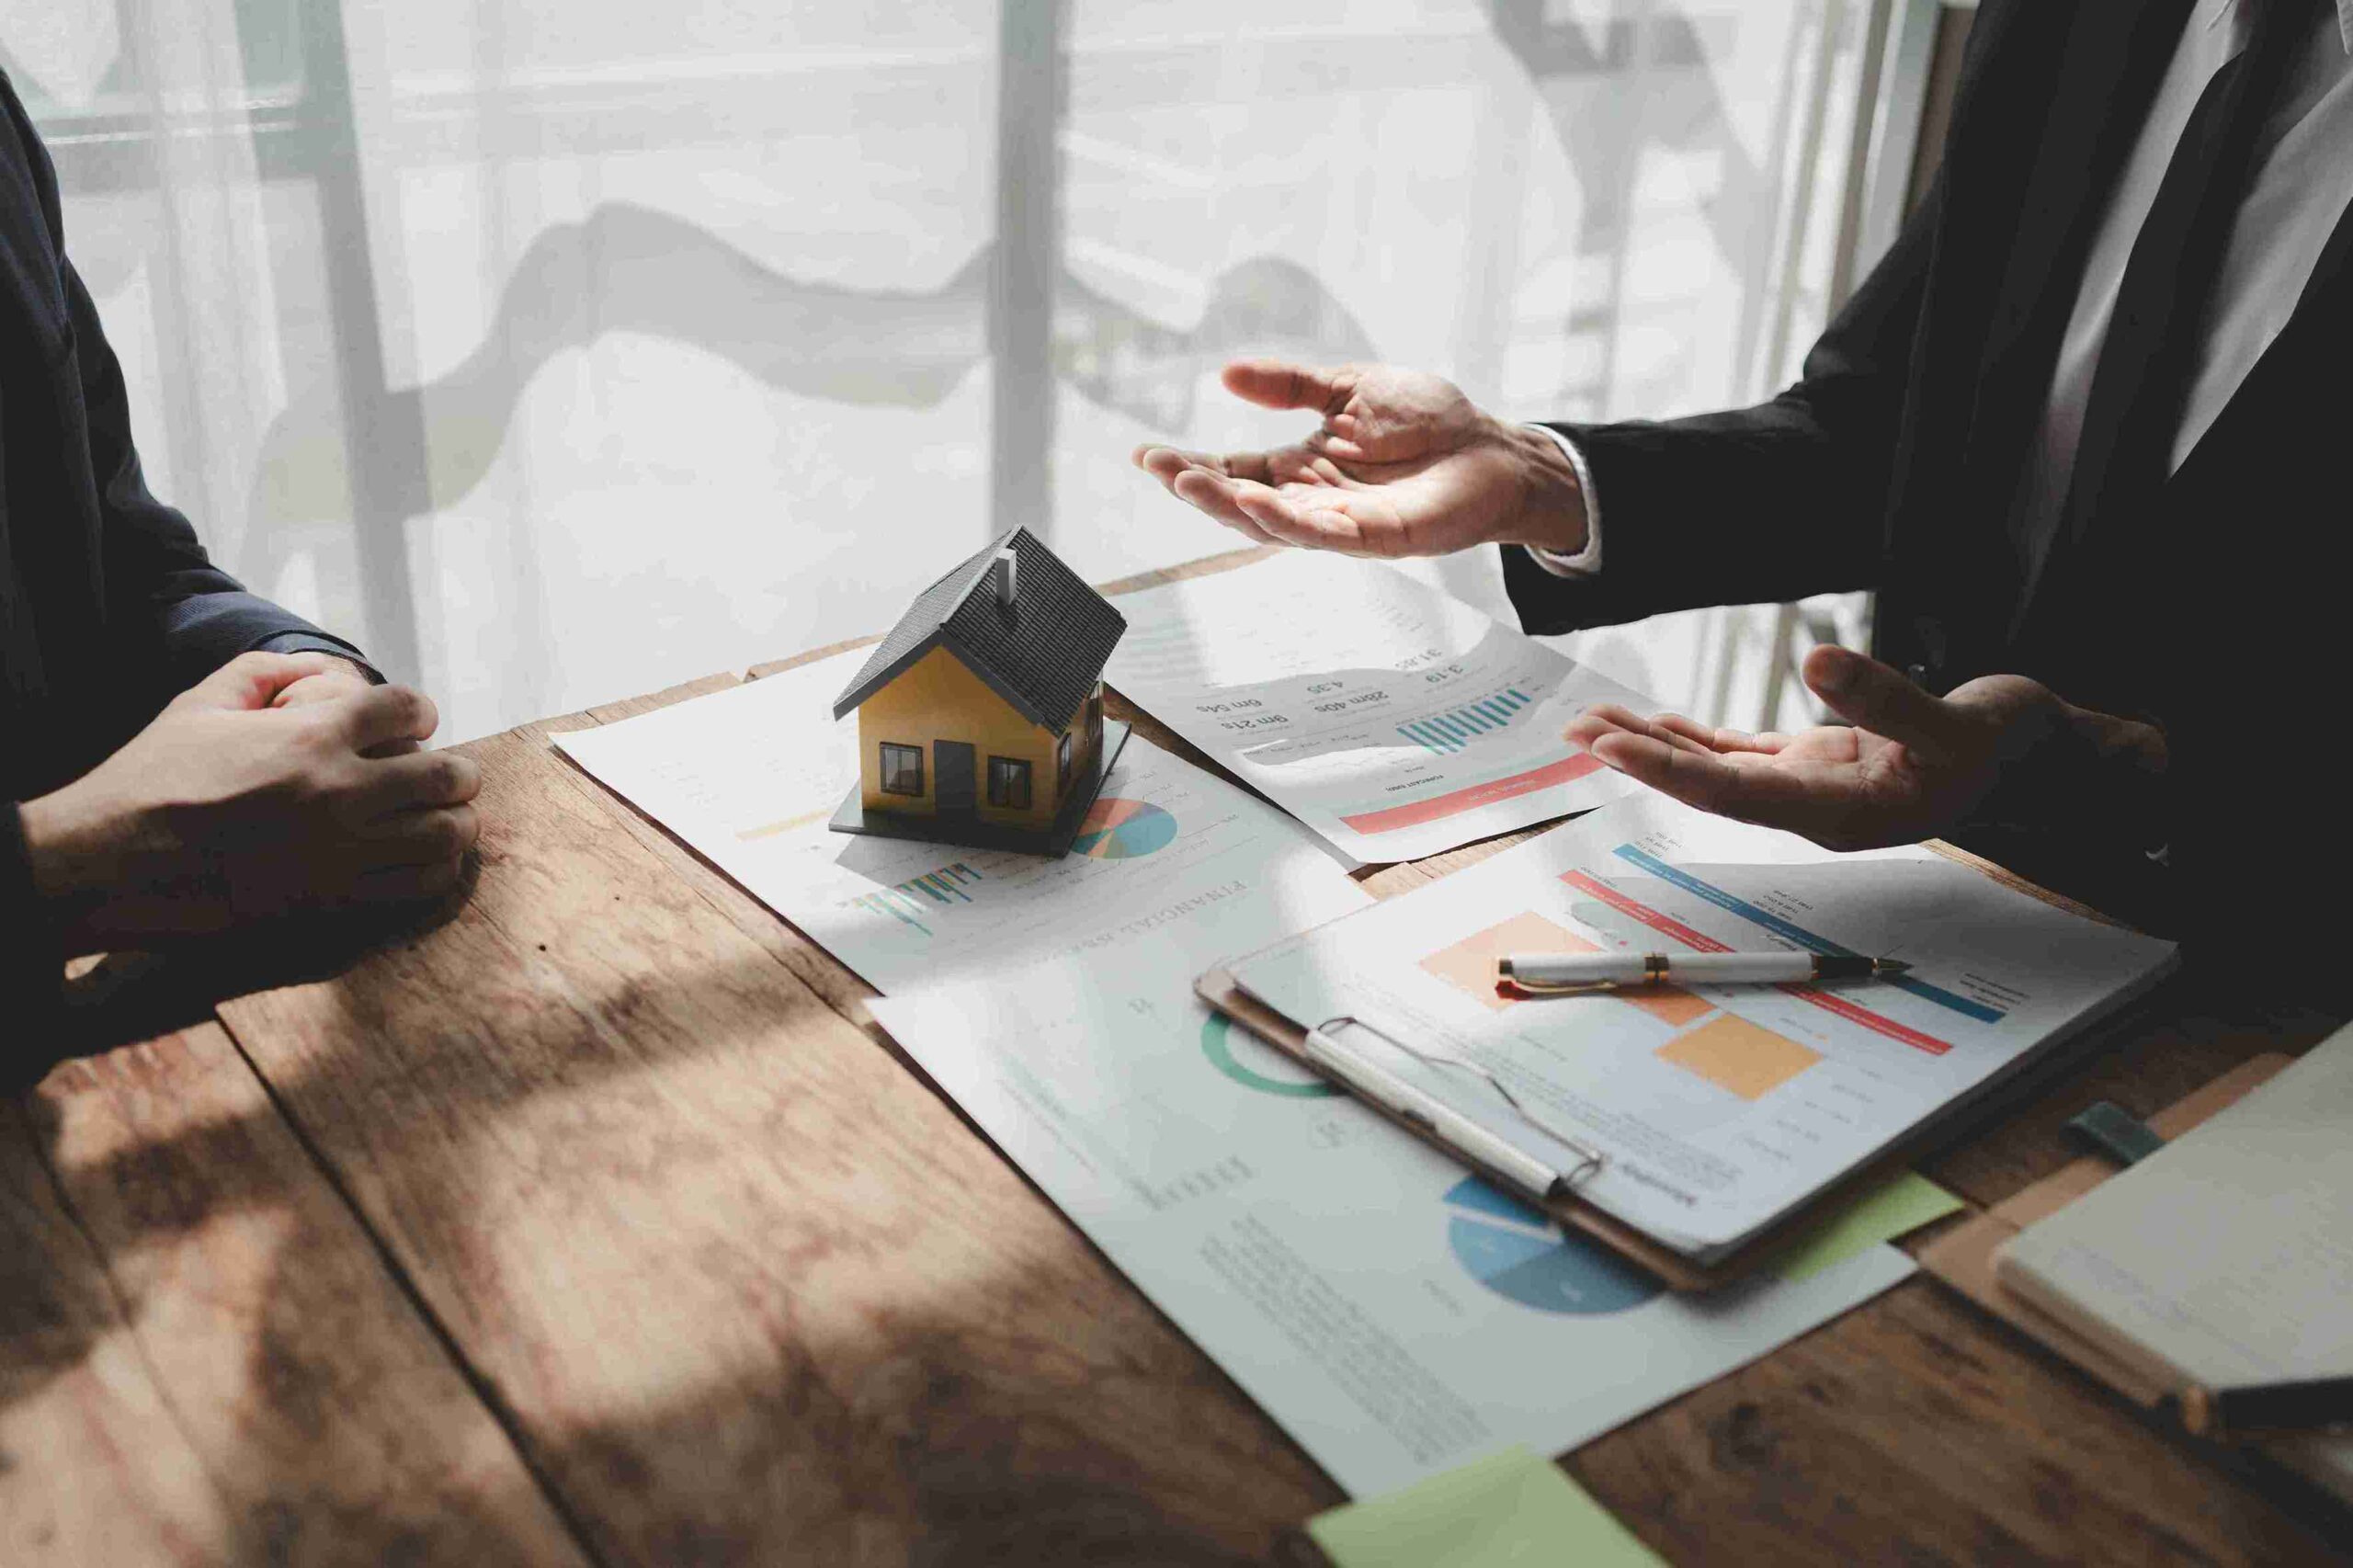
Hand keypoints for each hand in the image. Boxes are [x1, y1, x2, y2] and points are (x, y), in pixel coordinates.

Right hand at [19, 651, 481, 948]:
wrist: (112, 865)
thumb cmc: (151, 779)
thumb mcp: (200, 704)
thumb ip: (266, 672)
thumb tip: (323, 669)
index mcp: (311, 739)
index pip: (407, 709)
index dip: (420, 711)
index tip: (416, 721)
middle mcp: (340, 795)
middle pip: (446, 776)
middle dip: (455, 772)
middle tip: (448, 775)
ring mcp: (343, 853)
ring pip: (447, 835)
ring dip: (455, 821)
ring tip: (445, 817)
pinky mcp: (335, 902)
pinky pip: (420, 886)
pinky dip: (436, 869)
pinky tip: (425, 859)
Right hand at [1133, 360, 1587, 557]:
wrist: (1493, 447)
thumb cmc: (1429, 421)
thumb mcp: (1348, 388)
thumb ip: (1291, 385)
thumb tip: (1228, 372)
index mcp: (1300, 465)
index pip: (1234, 468)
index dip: (1190, 464)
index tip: (1146, 454)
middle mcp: (1312, 499)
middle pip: (1240, 500)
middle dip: (1196, 486)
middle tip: (1159, 468)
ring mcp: (1341, 522)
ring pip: (1273, 524)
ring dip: (1229, 506)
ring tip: (1192, 484)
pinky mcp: (1376, 537)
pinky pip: (1324, 535)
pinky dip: (1288, 522)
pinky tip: (1257, 504)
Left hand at [1564, 646, 2167, 852]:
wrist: (2046, 763)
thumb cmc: (2011, 748)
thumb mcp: (1959, 722)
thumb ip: (1888, 700)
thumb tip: (1819, 664)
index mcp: (1839, 810)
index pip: (1733, 791)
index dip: (1668, 768)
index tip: (1611, 745)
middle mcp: (1814, 808)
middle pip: (1709, 783)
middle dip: (1640, 758)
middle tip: (1573, 731)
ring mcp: (1814, 786)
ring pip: (1717, 768)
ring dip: (1655, 747)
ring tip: (1591, 723)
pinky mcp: (1820, 762)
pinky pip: (1742, 753)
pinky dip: (1696, 737)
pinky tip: (1654, 724)